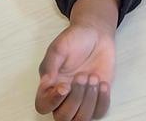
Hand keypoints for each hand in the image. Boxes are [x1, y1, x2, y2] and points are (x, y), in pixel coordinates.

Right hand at [35, 0, 117, 120]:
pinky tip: (103, 83)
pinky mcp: (97, 97)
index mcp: (50, 85)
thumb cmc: (75, 39)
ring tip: (93, 78)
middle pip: (63, 117)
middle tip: (82, 76)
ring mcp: (81, 99)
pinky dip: (102, 100)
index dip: (53, 101)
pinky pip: (99, 112)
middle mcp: (64, 96)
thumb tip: (45, 83)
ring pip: (81, 119)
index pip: (43, 106)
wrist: (96, 33)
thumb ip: (50, 65)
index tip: (65, 86)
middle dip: (75, 98)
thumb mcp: (59, 47)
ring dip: (89, 101)